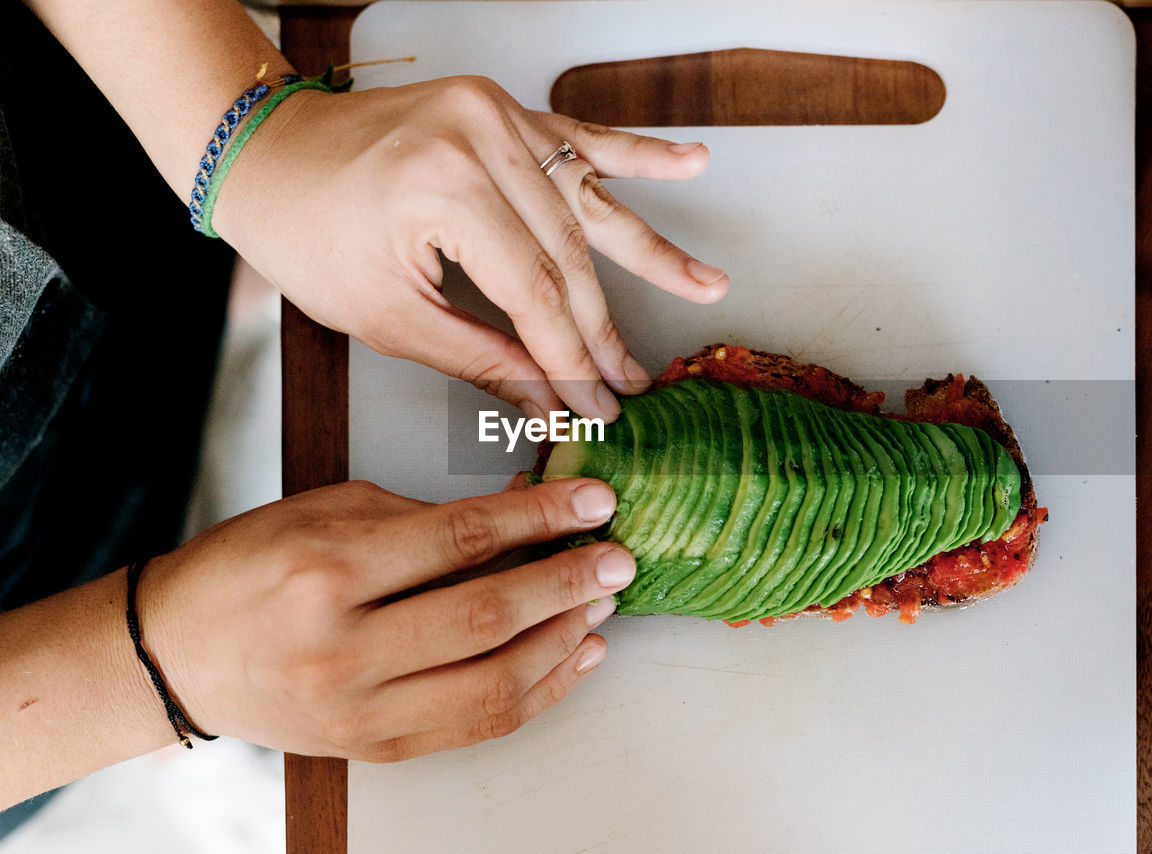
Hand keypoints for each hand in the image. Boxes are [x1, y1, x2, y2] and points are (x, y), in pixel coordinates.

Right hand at [135, 478, 632, 761]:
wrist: (178, 653)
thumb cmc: (251, 567)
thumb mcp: (329, 510)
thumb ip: (425, 517)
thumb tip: (523, 512)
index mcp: (329, 570)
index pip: (461, 539)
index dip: (540, 518)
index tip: (593, 503)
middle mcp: (344, 648)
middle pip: (486, 616)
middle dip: (567, 583)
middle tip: (616, 558)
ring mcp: (360, 711)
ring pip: (493, 684)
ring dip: (563, 641)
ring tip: (601, 605)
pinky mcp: (375, 748)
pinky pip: (477, 725)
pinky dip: (538, 692)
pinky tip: (572, 656)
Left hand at [215, 76, 729, 420]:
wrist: (269, 154)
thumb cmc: (306, 231)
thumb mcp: (387, 314)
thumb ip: (480, 356)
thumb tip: (546, 399)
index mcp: (445, 188)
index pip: (535, 293)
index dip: (570, 359)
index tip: (596, 405)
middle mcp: (481, 137)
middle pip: (568, 252)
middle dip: (602, 327)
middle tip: (632, 379)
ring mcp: (496, 114)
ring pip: (587, 199)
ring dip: (649, 249)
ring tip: (707, 285)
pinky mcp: (500, 108)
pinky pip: (581, 135)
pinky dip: (638, 154)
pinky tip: (691, 163)